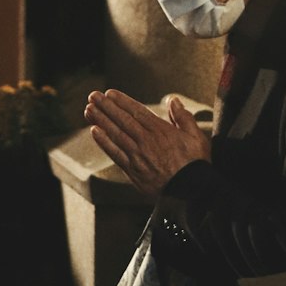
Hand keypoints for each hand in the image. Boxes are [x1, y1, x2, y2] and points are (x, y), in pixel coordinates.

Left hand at [84, 89, 209, 198]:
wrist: (190, 192)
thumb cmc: (196, 164)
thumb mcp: (196, 136)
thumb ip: (183, 117)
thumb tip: (173, 100)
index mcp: (161, 131)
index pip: (137, 111)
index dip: (122, 101)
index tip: (110, 93)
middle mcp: (146, 141)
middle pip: (122, 120)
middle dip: (106, 106)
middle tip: (93, 96)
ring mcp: (138, 155)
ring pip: (116, 134)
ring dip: (101, 120)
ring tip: (89, 110)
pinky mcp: (133, 170)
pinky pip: (115, 153)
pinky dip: (104, 142)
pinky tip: (94, 132)